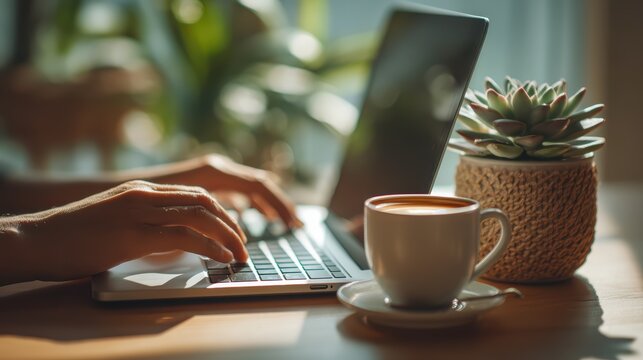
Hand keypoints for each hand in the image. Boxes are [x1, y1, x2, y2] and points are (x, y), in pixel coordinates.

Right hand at [3, 180, 246, 282]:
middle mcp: (144, 194)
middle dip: (231, 221)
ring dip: (228, 235)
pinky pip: (184, 237)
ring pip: (200, 215)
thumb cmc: (73, 236)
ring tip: (240, 253)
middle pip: (204, 200)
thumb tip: (174, 239)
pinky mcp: (133, 234)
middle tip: (244, 243)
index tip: (234, 229)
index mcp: (142, 189)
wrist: (36, 239)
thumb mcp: (116, 220)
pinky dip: (210, 247)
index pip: (194, 193)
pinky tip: (221, 258)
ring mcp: (139, 211)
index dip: (221, 211)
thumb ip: (145, 222)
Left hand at [152, 154, 301, 227]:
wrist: (108, 191)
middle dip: (279, 203)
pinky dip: (249, 201)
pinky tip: (253, 214)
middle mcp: (215, 168)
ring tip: (281, 221)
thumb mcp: (178, 210)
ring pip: (248, 186)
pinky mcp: (203, 181)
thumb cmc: (139, 204)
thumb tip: (236, 226)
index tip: (292, 223)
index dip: (278, 205)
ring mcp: (209, 173)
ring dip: (266, 202)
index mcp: (213, 172)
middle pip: (259, 183)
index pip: (258, 186)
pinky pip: (235, 189)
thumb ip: (209, 213)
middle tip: (296, 223)